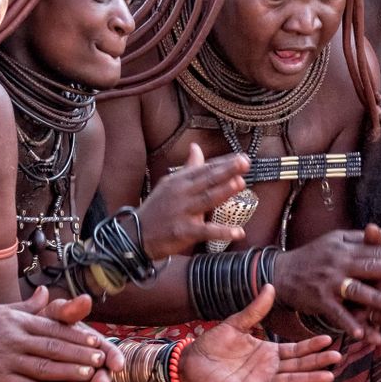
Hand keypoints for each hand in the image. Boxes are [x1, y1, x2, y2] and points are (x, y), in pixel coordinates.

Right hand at [0, 287, 117, 381]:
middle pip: (53, 347)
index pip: (53, 328)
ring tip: (88, 377)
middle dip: (79, 354)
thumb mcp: (0, 310)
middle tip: (100, 360)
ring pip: (43, 367)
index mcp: (18, 321)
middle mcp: (15, 338)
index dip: (76, 335)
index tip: (96, 341)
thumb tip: (45, 292)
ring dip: (68, 373)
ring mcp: (6, 359)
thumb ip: (26, 306)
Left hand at [34, 292, 124, 381]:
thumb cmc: (38, 323)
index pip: (105, 350)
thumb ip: (68, 311)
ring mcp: (67, 378)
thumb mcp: (52, 315)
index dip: (113, 357)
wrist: (9, 340)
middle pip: (96, 372)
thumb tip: (85, 299)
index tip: (118, 365)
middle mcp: (80, 362)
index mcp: (86, 342)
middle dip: (100, 379)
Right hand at [136, 143, 249, 258]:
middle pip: (207, 180)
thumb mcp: (169, 184)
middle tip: (245, 163)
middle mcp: (181, 193)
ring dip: (224, 191)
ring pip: (206, 199)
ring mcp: (182, 212)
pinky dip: (222, 232)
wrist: (135, 234)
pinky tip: (238, 232)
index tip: (242, 157)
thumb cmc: (157, 208)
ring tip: (241, 183)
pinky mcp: (183, 232)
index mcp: (179, 181)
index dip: (224, 163)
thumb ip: (188, 167)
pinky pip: (206, 231)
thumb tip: (196, 147)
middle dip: (227, 171)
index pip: (205, 169)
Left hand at [179, 285, 340, 381]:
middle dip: (318, 362)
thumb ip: (255, 310)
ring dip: (307, 380)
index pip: (295, 349)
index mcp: (268, 351)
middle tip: (338, 357)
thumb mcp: (236, 323)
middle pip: (298, 366)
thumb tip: (270, 286)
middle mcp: (268, 369)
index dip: (312, 345)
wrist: (191, 361)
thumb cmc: (214, 343)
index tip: (329, 340)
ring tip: (328, 376)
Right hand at [272, 224, 380, 344]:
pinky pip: (336, 313)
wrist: (281, 273)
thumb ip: (357, 239)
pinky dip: (348, 324)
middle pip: (370, 267)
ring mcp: (329, 282)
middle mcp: (339, 263)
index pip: (375, 252)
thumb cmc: (313, 256)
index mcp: (345, 248)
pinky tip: (362, 333)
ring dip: (373, 297)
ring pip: (355, 289)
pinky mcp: (319, 300)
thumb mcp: (333, 241)